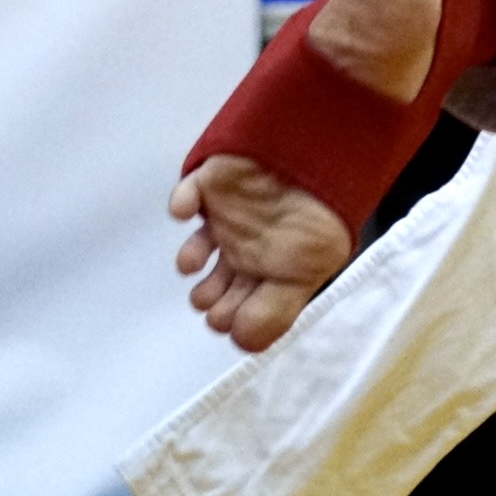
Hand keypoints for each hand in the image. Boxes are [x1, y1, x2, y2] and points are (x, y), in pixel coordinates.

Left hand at [168, 153, 355, 351]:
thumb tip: (239, 343)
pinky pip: (186, 198)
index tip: (228, 318)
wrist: (314, 153)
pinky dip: (181, 205)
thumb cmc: (313, 217)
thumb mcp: (306, 273)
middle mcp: (248, 249)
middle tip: (210, 300)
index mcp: (273, 271)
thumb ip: (274, 313)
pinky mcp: (211, 185)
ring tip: (194, 262)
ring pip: (196, 249)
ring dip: (190, 259)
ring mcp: (227, 217)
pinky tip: (188, 213)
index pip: (243, 306)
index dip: (231, 317)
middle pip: (217, 285)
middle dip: (208, 298)